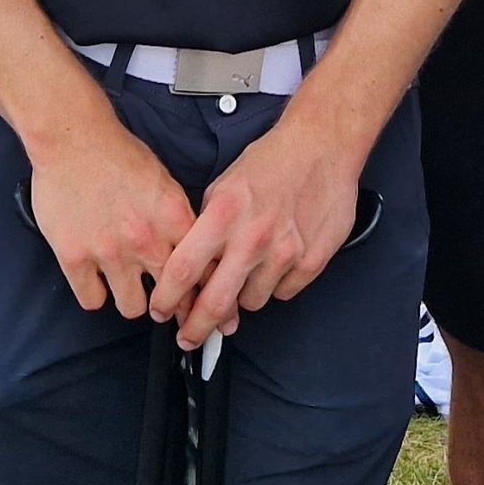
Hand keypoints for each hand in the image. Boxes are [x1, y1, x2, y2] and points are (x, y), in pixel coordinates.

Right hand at [27, 126, 196, 320]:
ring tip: (127, 287)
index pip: (203, 272)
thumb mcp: (165, 182)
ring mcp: (110, 252)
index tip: (201, 302)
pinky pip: (92, 300)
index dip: (203, 292)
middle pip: (172, 299)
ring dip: (132, 299)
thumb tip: (192, 248)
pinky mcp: (75, 257)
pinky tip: (97, 280)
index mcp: (173, 218)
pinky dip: (95, 293)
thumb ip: (178, 219)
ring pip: (132, 307)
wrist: (74, 138)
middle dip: (171, 307)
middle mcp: (146, 240)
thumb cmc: (116, 153)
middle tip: (167, 308)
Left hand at [150, 113, 369, 349]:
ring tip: (250, 270)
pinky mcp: (311, 262)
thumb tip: (193, 263)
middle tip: (189, 337)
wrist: (323, 147)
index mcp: (224, 215)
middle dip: (197, 328)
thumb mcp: (224, 185)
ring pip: (251, 302)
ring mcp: (285, 253)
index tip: (160, 311)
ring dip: (244, 296)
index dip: (167, 298)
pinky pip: (284, 293)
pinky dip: (276, 284)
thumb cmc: (272, 161)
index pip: (183, 269)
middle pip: (215, 302)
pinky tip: (278, 261)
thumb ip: (207, 225)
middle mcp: (253, 238)